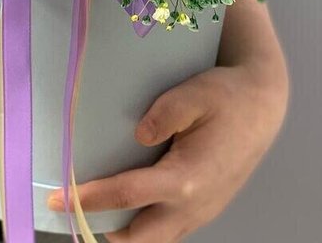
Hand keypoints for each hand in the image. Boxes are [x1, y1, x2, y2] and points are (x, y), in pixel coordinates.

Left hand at [47, 62, 288, 242]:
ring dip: (124, 234)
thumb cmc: (228, 97)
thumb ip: (166, 112)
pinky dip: (144, 227)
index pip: (128, 195)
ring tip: (94, 211)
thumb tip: (138, 135)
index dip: (89, 198)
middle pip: (139, 240)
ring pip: (156, 241)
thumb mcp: (197, 93)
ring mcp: (201, 212)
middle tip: (71, 213)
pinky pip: (169, 230)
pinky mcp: (204, 208)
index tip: (57, 197)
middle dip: (103, 233)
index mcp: (187, 177)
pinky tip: (129, 206)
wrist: (264, 107)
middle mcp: (193, 205)